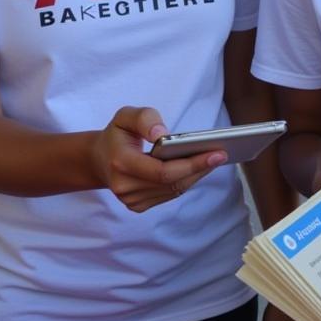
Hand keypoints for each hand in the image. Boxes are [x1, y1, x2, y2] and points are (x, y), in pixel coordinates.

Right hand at [90, 106, 226, 212]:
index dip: (192, 164)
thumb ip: (145, 119)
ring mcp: (130, 199)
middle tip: (221, 154)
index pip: (163, 171)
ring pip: (174, 190)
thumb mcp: (126, 116)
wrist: (99, 159)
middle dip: (199, 168)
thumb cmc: (118, 134)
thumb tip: (163, 135)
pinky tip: (198, 168)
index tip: (217, 153)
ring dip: (196, 175)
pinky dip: (186, 181)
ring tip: (213, 159)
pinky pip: (169, 194)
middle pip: (173, 182)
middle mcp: (124, 186)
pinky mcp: (137, 205)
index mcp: (120, 163)